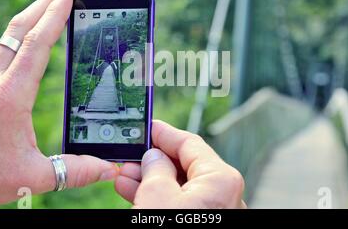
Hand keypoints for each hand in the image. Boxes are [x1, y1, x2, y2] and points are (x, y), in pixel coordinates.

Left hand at [0, 0, 118, 207]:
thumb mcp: (33, 177)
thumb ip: (76, 171)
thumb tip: (109, 168)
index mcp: (9, 96)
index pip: (36, 43)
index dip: (55, 15)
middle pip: (19, 28)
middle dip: (44, 4)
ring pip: (7, 38)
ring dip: (31, 19)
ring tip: (52, 11)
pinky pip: (0, 53)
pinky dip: (20, 39)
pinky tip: (29, 46)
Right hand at [115, 120, 246, 208]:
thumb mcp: (157, 196)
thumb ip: (155, 169)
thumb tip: (153, 157)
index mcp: (220, 178)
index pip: (189, 143)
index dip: (164, 133)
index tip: (146, 127)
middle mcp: (223, 193)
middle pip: (184, 165)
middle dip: (153, 160)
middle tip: (130, 156)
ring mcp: (215, 210)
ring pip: (179, 186)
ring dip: (150, 180)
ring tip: (124, 176)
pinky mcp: (203, 220)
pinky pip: (180, 203)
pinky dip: (159, 197)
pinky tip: (133, 192)